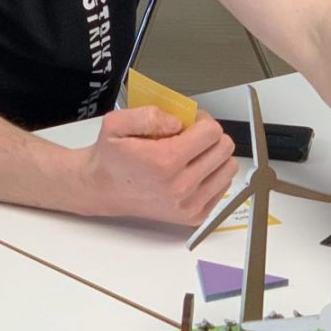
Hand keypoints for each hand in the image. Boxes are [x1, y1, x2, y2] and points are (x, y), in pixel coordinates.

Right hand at [77, 106, 238, 223]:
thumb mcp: (117, 124)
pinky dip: (212, 175)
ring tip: (193, 154)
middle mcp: (180, 186)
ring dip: (214, 156)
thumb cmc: (111, 158)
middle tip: (192, 136)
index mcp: (165, 161)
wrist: (101, 189)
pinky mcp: (193, 215)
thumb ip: (148, 115)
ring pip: (228, 168)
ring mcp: (189, 204)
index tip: (190, 123)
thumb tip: (178, 121)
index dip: (202, 121)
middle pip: (224, 148)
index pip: (212, 132)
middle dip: (210, 137)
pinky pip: (222, 188)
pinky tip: (193, 171)